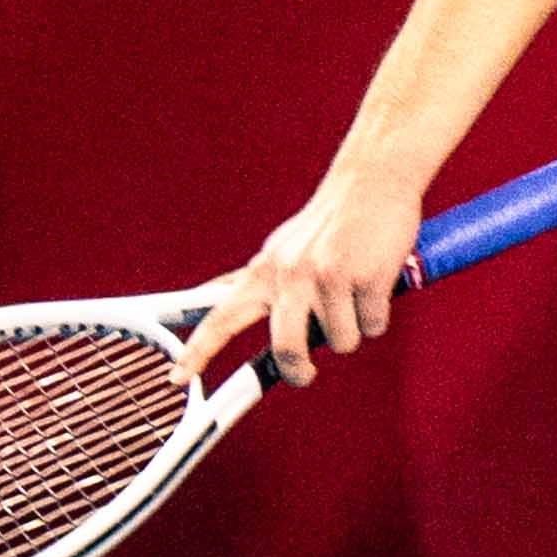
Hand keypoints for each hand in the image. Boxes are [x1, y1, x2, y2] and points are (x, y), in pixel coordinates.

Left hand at [175, 150, 433, 393]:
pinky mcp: (366, 279)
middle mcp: (291, 275)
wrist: (373, 179)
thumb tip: (218, 301)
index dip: (198, 351)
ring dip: (353, 328)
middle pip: (287, 349)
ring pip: (342, 342)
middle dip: (298, 371)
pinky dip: (378, 314)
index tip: (178, 378)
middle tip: (306, 372)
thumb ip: (260, 282)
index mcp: (265, 271)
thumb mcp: (283, 249)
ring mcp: (328, 277)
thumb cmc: (330, 221)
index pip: (222, 317)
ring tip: (355, 293)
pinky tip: (376, 283)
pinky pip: (373, 327)